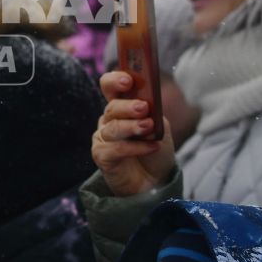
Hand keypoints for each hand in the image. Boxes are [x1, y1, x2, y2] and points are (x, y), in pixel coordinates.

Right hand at [91, 70, 176, 196]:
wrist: (157, 180)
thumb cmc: (156, 149)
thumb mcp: (159, 126)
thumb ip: (151, 112)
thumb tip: (145, 105)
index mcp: (121, 106)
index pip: (109, 86)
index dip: (115, 80)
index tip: (128, 80)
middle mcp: (109, 120)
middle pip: (112, 107)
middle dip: (127, 106)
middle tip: (143, 108)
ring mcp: (103, 138)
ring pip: (112, 128)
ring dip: (132, 127)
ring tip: (149, 128)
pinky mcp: (102, 156)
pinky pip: (114, 149)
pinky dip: (134, 148)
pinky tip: (151, 147)